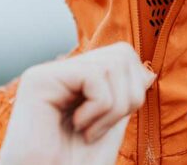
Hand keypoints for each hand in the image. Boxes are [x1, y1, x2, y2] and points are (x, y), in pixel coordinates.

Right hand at [0, 42, 155, 164]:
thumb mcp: (111, 126)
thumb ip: (124, 97)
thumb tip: (147, 72)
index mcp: (75, 79)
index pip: (123, 55)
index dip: (134, 87)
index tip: (113, 120)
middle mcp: (60, 70)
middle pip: (121, 54)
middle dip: (128, 96)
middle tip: (103, 128)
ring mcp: (48, 72)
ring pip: (111, 64)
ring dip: (112, 108)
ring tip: (89, 132)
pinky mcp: (39, 80)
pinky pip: (94, 75)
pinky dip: (99, 108)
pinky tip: (80, 127)